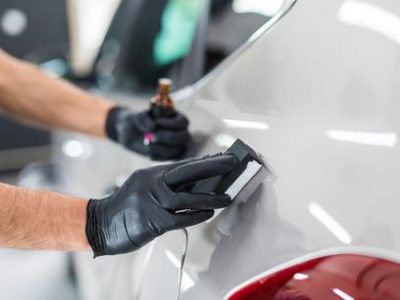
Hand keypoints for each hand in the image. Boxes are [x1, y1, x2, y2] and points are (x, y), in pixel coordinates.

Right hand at [86, 153, 237, 255]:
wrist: (99, 223)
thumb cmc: (127, 206)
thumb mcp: (144, 187)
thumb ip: (166, 185)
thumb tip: (197, 184)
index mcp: (152, 173)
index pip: (184, 165)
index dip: (205, 162)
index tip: (223, 157)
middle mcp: (153, 183)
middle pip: (188, 172)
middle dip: (212, 166)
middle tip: (232, 162)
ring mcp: (153, 201)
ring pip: (188, 197)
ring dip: (211, 197)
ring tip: (227, 197)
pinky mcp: (153, 221)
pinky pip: (181, 217)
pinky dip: (197, 215)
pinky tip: (209, 213)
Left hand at [105, 106, 189, 159]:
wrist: (129, 133)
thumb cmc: (136, 121)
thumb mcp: (137, 116)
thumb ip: (145, 119)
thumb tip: (153, 127)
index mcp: (176, 117)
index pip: (183, 122)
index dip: (172, 124)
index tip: (157, 122)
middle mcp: (180, 131)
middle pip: (185, 137)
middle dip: (169, 137)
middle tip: (153, 136)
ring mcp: (177, 144)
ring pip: (178, 150)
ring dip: (162, 148)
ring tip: (148, 143)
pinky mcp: (170, 155)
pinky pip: (171, 159)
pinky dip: (159, 156)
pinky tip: (150, 152)